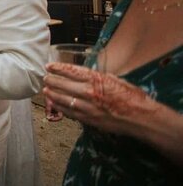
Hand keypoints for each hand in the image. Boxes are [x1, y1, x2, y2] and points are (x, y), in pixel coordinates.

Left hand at [44, 62, 160, 135]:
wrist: (140, 117)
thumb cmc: (131, 97)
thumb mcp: (115, 80)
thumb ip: (98, 77)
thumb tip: (86, 75)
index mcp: (97, 79)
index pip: (72, 71)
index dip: (58, 68)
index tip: (49, 66)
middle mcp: (89, 92)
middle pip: (63, 85)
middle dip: (51, 81)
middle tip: (45, 78)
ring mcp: (86, 107)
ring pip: (62, 99)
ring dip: (52, 94)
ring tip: (45, 90)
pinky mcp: (87, 119)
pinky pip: (68, 112)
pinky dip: (59, 107)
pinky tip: (54, 103)